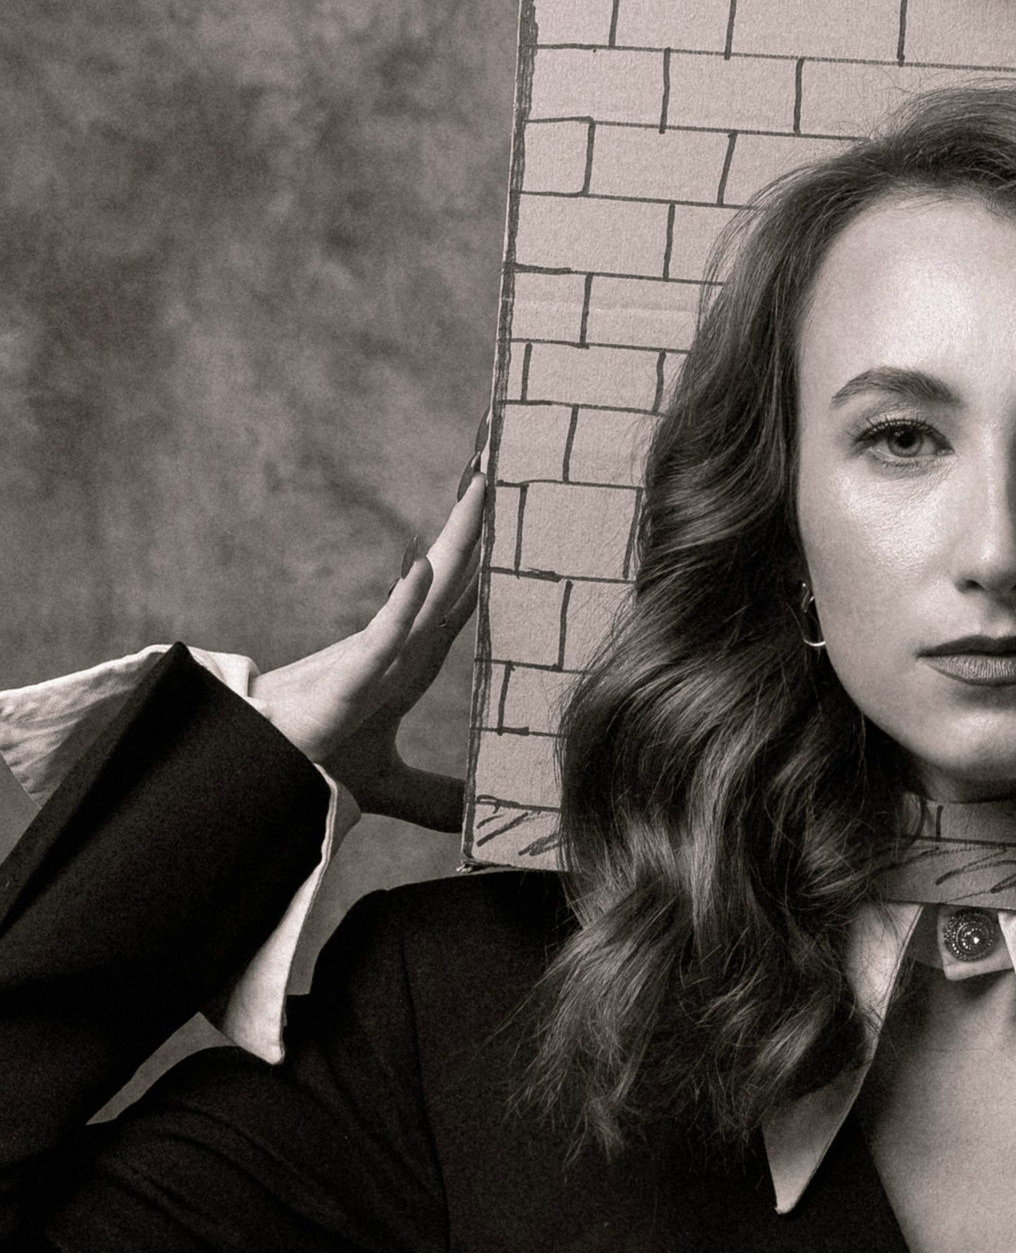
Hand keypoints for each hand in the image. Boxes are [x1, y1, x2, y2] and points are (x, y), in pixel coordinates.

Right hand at [252, 467, 486, 830]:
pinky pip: (383, 638)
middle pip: (454, 568)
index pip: (467, 590)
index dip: (496, 545)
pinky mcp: (347, 685)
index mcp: (415, 656)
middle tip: (503, 440)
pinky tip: (426, 565)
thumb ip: (434, 796)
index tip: (522, 490)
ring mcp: (376, 659)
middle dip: (481, 509)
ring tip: (484, 477)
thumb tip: (477, 813)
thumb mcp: (389, 784)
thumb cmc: (313, 766)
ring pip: (428, 587)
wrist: (257, 783)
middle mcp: (401, 644)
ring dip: (456, 535)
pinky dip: (405, 603)